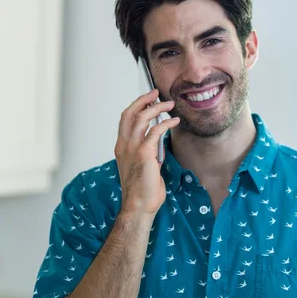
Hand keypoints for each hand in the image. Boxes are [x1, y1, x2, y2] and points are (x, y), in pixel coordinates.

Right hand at [114, 89, 179, 215]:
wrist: (139, 205)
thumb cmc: (142, 189)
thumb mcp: (141, 166)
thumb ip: (147, 152)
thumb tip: (157, 142)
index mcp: (121, 147)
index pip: (125, 119)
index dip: (136, 106)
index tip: (148, 99)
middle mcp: (124, 145)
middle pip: (130, 113)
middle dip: (143, 100)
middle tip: (156, 93)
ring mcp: (133, 148)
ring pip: (142, 118)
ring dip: (157, 107)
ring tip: (170, 104)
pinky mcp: (145, 153)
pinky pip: (156, 130)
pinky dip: (166, 123)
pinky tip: (175, 121)